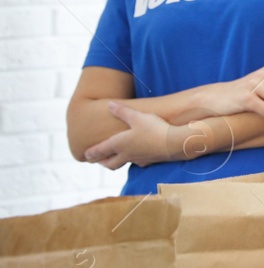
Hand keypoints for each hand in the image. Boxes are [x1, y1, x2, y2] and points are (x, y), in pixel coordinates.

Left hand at [84, 100, 205, 168]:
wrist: (175, 143)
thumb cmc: (154, 129)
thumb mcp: (137, 117)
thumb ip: (122, 111)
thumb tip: (109, 104)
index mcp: (119, 144)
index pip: (100, 151)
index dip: (91, 152)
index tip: (84, 155)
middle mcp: (126, 154)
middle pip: (110, 163)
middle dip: (102, 161)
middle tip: (97, 160)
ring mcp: (139, 159)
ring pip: (123, 164)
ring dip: (117, 162)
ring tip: (116, 158)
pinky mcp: (151, 161)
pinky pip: (138, 162)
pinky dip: (134, 160)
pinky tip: (138, 155)